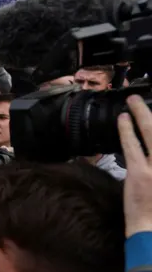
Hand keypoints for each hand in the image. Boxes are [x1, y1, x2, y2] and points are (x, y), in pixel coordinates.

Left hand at [118, 95, 151, 236]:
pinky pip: (131, 147)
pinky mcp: (140, 174)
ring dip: (141, 114)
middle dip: (150, 112)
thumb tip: (147, 152)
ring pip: (151, 133)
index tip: (150, 115)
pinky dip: (126, 131)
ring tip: (133, 101)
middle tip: (140, 98)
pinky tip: (122, 119)